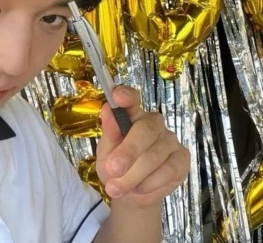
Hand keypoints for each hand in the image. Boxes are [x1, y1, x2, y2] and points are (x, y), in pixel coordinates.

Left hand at [96, 85, 189, 208]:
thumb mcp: (106, 152)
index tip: (117, 96)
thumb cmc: (116, 167)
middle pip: (144, 130)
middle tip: (112, 169)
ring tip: (117, 188)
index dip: (126, 96)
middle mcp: (153, 122)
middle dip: (127, 152)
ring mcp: (170, 139)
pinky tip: (139, 189)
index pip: (132, 99)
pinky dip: (149, 183)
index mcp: (132, 115)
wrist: (132, 194)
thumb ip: (109, 132)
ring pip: (154, 156)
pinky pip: (168, 170)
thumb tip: (107, 109)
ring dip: (133, 176)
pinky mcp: (182, 158)